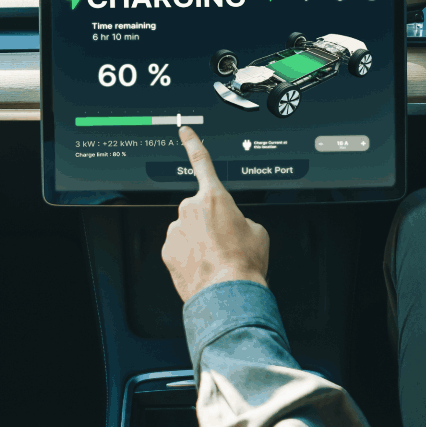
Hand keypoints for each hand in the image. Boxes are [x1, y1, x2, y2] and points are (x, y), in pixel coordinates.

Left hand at [161, 126, 268, 301]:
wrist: (229, 293)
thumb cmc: (244, 263)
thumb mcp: (258, 232)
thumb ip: (241, 218)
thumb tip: (234, 225)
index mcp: (215, 198)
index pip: (202, 163)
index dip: (193, 144)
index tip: (184, 132)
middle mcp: (191, 209)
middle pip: (199, 209)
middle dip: (208, 222)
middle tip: (224, 243)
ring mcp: (176, 230)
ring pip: (187, 230)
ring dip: (198, 241)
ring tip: (215, 259)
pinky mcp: (167, 250)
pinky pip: (178, 247)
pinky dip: (189, 256)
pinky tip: (203, 267)